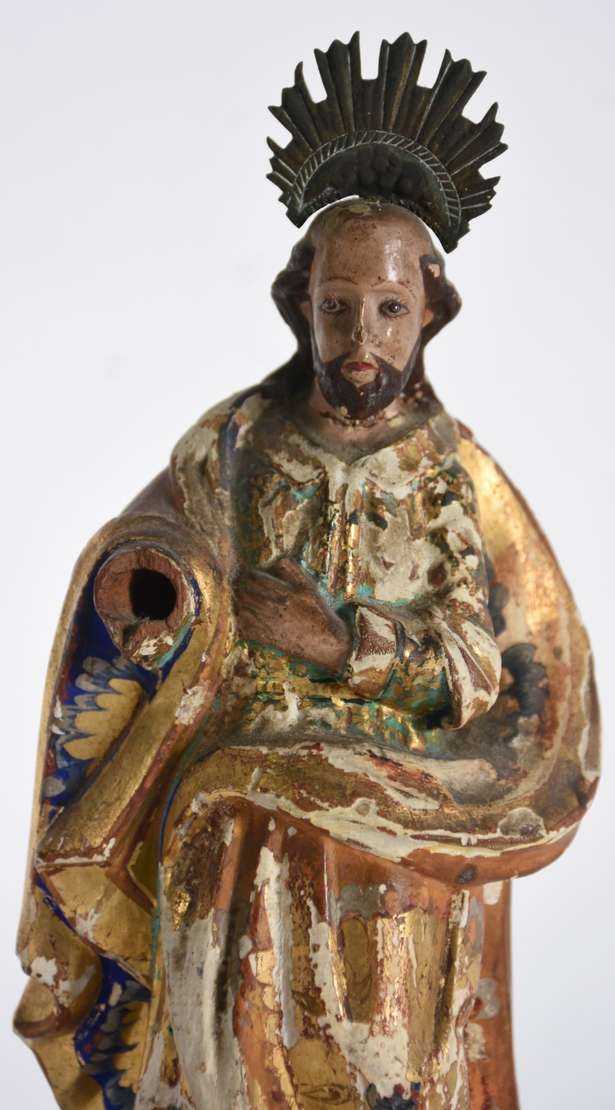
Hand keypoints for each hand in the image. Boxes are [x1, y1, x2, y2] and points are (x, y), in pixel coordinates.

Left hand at [234, 558, 350, 672]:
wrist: (324, 644)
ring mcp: (267, 624)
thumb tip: (280, 559)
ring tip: (237, 595)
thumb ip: (295, 572)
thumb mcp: (311, 589)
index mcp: (283, 594)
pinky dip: (238, 618)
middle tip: (236, 580)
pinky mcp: (265, 638)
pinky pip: (243, 627)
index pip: (255, 578)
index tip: (245, 570)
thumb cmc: (318, 613)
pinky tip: (241, 613)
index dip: (247, 572)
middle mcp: (273, 609)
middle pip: (244, 592)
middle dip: (238, 584)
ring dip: (236, 600)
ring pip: (240, 609)